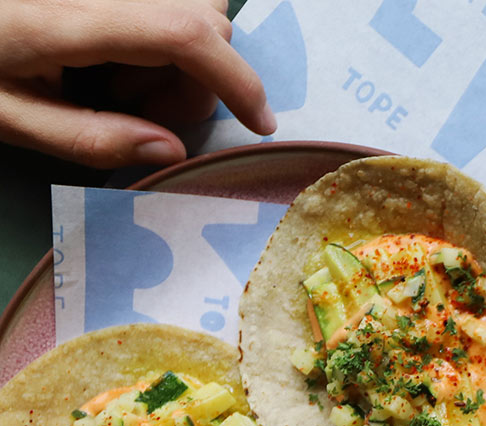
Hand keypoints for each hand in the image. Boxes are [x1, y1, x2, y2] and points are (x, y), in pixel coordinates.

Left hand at [0, 0, 275, 167]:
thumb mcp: (6, 115)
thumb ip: (89, 137)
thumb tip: (168, 150)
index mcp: (74, 18)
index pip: (188, 36)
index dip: (238, 80)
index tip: (260, 123)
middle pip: (201, 21)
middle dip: (194, 79)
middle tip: (135, 112)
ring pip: (190, 7)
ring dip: (177, 54)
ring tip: (115, 81)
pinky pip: (163, 2)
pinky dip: (159, 33)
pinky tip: (112, 55)